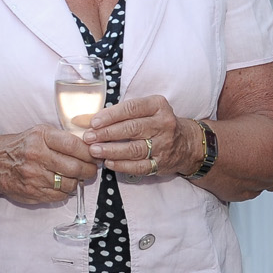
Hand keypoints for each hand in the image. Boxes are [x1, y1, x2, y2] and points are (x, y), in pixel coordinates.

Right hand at [0, 126, 96, 204]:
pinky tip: (63, 184)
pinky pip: (59, 195)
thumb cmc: (21, 146)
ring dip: (78, 182)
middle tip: (92, 169)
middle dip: (89, 170)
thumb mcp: (39, 133)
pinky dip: (65, 191)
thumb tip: (89, 147)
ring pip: (69, 184)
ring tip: (77, 177)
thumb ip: (62, 138)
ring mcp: (34, 176)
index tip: (95, 154)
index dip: (89, 152)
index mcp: (41, 137)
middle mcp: (37, 156)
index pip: (73, 145)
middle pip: (74, 167)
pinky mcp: (33, 192)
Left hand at [82, 94, 198, 177]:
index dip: (111, 115)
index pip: (131, 108)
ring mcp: (164, 145)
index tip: (93, 122)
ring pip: (135, 148)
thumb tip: (87, 119)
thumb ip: (120, 113)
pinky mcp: (162, 163)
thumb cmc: (157, 123)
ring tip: (94, 150)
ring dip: (111, 150)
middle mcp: (164, 124)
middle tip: (89, 137)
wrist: (186, 144)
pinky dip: (122, 165)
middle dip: (107, 133)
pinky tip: (109, 162)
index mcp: (158, 105)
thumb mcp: (145, 111)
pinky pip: (139, 166)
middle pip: (132, 129)